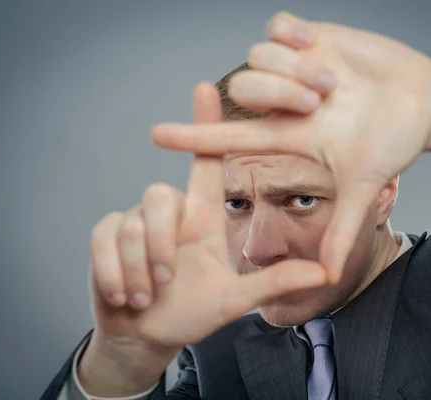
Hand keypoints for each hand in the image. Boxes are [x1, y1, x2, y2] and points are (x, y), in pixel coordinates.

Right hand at [80, 83, 326, 396]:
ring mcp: (134, 222)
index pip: (205, 163)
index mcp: (202, 217)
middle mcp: (171, 213)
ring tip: (147, 296)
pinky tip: (125, 296)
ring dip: (140, 268)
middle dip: (160, 245)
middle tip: (166, 282)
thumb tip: (324, 274)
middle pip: (160, 195)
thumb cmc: (190, 314)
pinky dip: (115, 273)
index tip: (206, 87)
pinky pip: (106, 241)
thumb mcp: (234, 300)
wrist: (146, 336)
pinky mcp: (105, 237)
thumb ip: (274, 283)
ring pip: (134, 224)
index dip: (205, 123)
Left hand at [151, 12, 430, 282]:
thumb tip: (328, 276)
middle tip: (318, 101)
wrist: (424, 101)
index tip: (157, 136)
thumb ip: (343, 229)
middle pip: (244, 89)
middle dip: (277, 93)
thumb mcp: (366, 185)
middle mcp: (283, 103)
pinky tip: (318, 46)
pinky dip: (294, 35)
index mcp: (289, 136)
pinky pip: (278, 26)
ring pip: (258, 57)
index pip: (229, 138)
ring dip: (294, 68)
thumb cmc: (394, 142)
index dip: (193, 138)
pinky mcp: (311, 37)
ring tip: (332, 80)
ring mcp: (295, 68)